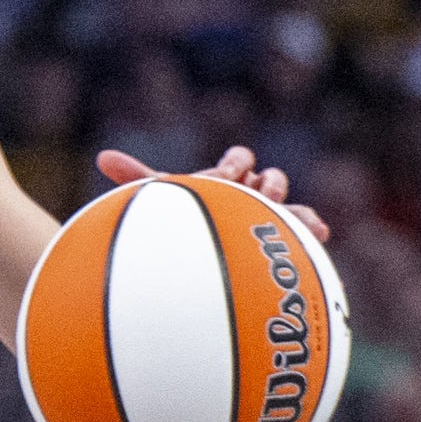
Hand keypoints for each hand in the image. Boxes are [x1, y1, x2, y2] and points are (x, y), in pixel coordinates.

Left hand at [94, 143, 329, 243]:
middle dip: (262, 181)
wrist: (192, 264)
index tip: (222, 176)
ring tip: (273, 207)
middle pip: (268, 177)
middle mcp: (251, 194)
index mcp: (228, 179)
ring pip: (286, 200)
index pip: (240, 159)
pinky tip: (318, 231)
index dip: (234, 163)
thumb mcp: (162, 199)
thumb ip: (137, 177)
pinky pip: (304, 227)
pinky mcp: (284, 239)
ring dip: (280, 199)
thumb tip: (102, 157)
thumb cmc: (177, 226)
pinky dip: (310, 226)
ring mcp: (270, 216)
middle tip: (250, 192)